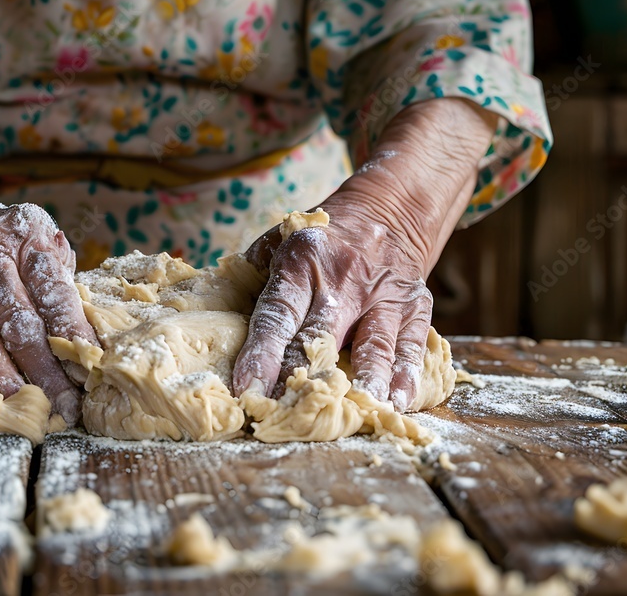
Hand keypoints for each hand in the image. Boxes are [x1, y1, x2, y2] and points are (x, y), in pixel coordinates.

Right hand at [0, 92, 97, 422]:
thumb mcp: (31, 238)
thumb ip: (57, 278)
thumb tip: (85, 338)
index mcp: (24, 234)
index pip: (55, 293)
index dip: (74, 336)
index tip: (91, 371)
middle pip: (19, 322)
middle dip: (46, 371)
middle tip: (66, 407)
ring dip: (6, 380)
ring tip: (27, 410)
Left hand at [232, 98, 497, 409]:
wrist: (389, 210)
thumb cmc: (320, 239)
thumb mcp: (280, 240)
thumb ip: (252, 274)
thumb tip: (211, 310)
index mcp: (303, 261)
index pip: (278, 314)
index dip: (262, 352)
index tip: (246, 387)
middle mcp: (344, 279)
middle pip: (320, 336)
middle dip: (300, 378)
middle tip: (283, 415)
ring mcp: (383, 295)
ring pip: (374, 344)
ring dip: (362, 381)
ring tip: (352, 411)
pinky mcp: (415, 307)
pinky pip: (412, 344)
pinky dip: (406, 375)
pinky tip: (396, 402)